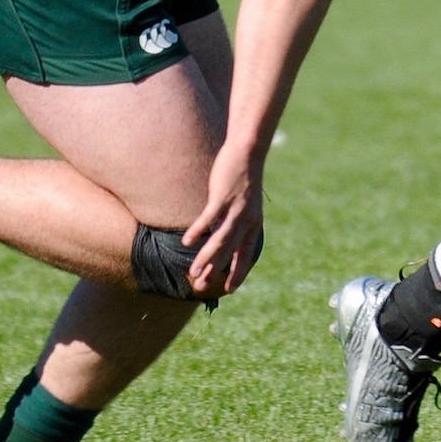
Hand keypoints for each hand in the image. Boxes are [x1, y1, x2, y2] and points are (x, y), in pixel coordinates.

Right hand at [181, 145, 264, 298]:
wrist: (248, 152)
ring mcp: (235, 209)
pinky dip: (198, 230)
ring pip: (220, 239)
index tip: (229, 289)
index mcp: (254, 224)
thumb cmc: (243, 180)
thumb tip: (220, 238)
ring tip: (194, 271)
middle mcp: (247, 220)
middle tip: (201, 286)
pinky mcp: (223, 197)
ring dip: (206, 257)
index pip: (246, 254)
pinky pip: (209, 218)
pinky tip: (186, 242)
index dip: (238, 272)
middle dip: (216, 270)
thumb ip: (235, 222)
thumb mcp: (244, 205)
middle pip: (230, 251)